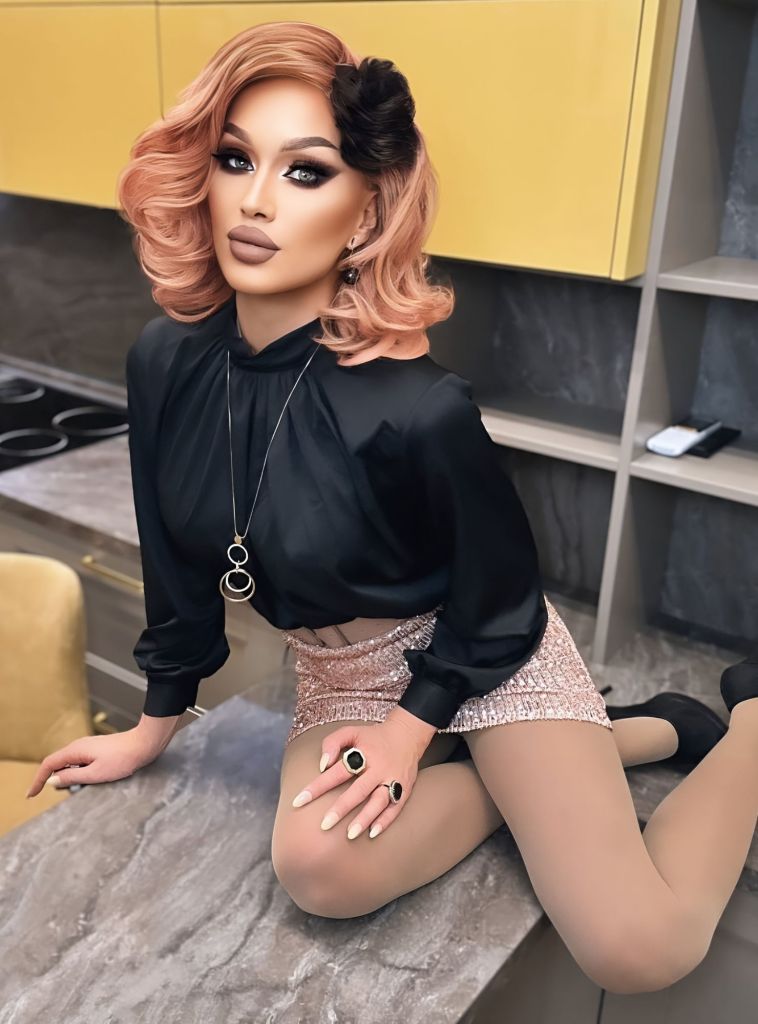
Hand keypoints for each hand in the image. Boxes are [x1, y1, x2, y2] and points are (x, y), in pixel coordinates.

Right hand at [25, 728, 169, 798]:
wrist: (144, 745)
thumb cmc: (122, 759)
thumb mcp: (94, 774)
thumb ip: (72, 777)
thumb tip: (53, 780)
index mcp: (75, 750)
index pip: (48, 764)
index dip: (38, 780)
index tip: (31, 794)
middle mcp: (79, 746)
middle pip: (57, 763)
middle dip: (53, 779)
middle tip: (55, 793)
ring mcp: (88, 747)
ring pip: (70, 763)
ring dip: (68, 777)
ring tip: (76, 788)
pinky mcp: (97, 750)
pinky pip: (80, 762)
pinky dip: (78, 773)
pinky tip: (89, 780)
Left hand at [291, 718, 426, 839]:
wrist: (408, 734)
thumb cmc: (373, 736)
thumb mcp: (351, 732)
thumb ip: (332, 743)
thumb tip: (322, 765)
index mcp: (364, 754)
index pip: (337, 771)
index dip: (318, 786)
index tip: (299, 800)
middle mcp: (379, 768)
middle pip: (359, 790)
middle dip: (341, 808)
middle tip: (324, 825)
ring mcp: (394, 780)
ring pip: (379, 802)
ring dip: (365, 818)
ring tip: (350, 835)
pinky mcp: (405, 789)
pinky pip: (395, 808)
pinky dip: (385, 821)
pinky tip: (373, 833)